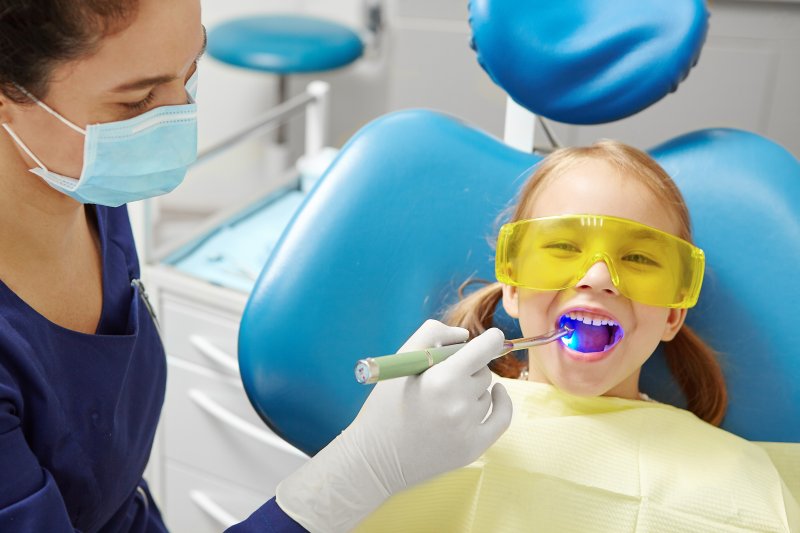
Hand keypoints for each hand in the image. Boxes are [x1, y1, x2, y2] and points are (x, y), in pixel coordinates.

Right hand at [276, 320, 512, 532]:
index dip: (491, 339)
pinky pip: (502, 417)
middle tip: (442, 378)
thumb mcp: (400, 361)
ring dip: (472, 390)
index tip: (492, 336)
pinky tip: (497, 393)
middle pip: (483, 371)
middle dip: (468, 368)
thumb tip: (464, 335)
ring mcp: (468, 429)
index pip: (484, 349)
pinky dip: (501, 403)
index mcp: (440, 380)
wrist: (374, 459)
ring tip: (443, 401)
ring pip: (487, 392)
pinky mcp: (473, 449)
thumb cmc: (385, 405)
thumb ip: (432, 334)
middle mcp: (459, 404)